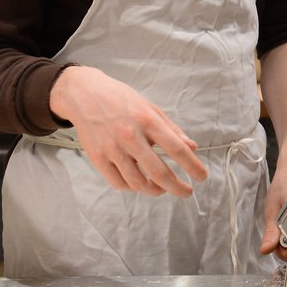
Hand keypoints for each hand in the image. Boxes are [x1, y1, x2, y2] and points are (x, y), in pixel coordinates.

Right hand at [49, 66, 206, 196]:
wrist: (84, 94)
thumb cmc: (121, 99)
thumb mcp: (150, 107)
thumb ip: (171, 129)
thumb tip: (192, 147)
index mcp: (148, 120)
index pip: (176, 148)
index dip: (192, 165)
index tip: (202, 176)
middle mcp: (130, 136)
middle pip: (158, 171)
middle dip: (176, 186)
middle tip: (186, 191)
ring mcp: (112, 149)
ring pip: (137, 182)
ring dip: (155, 190)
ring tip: (163, 189)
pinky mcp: (97, 158)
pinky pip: (118, 182)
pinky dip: (132, 188)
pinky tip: (140, 184)